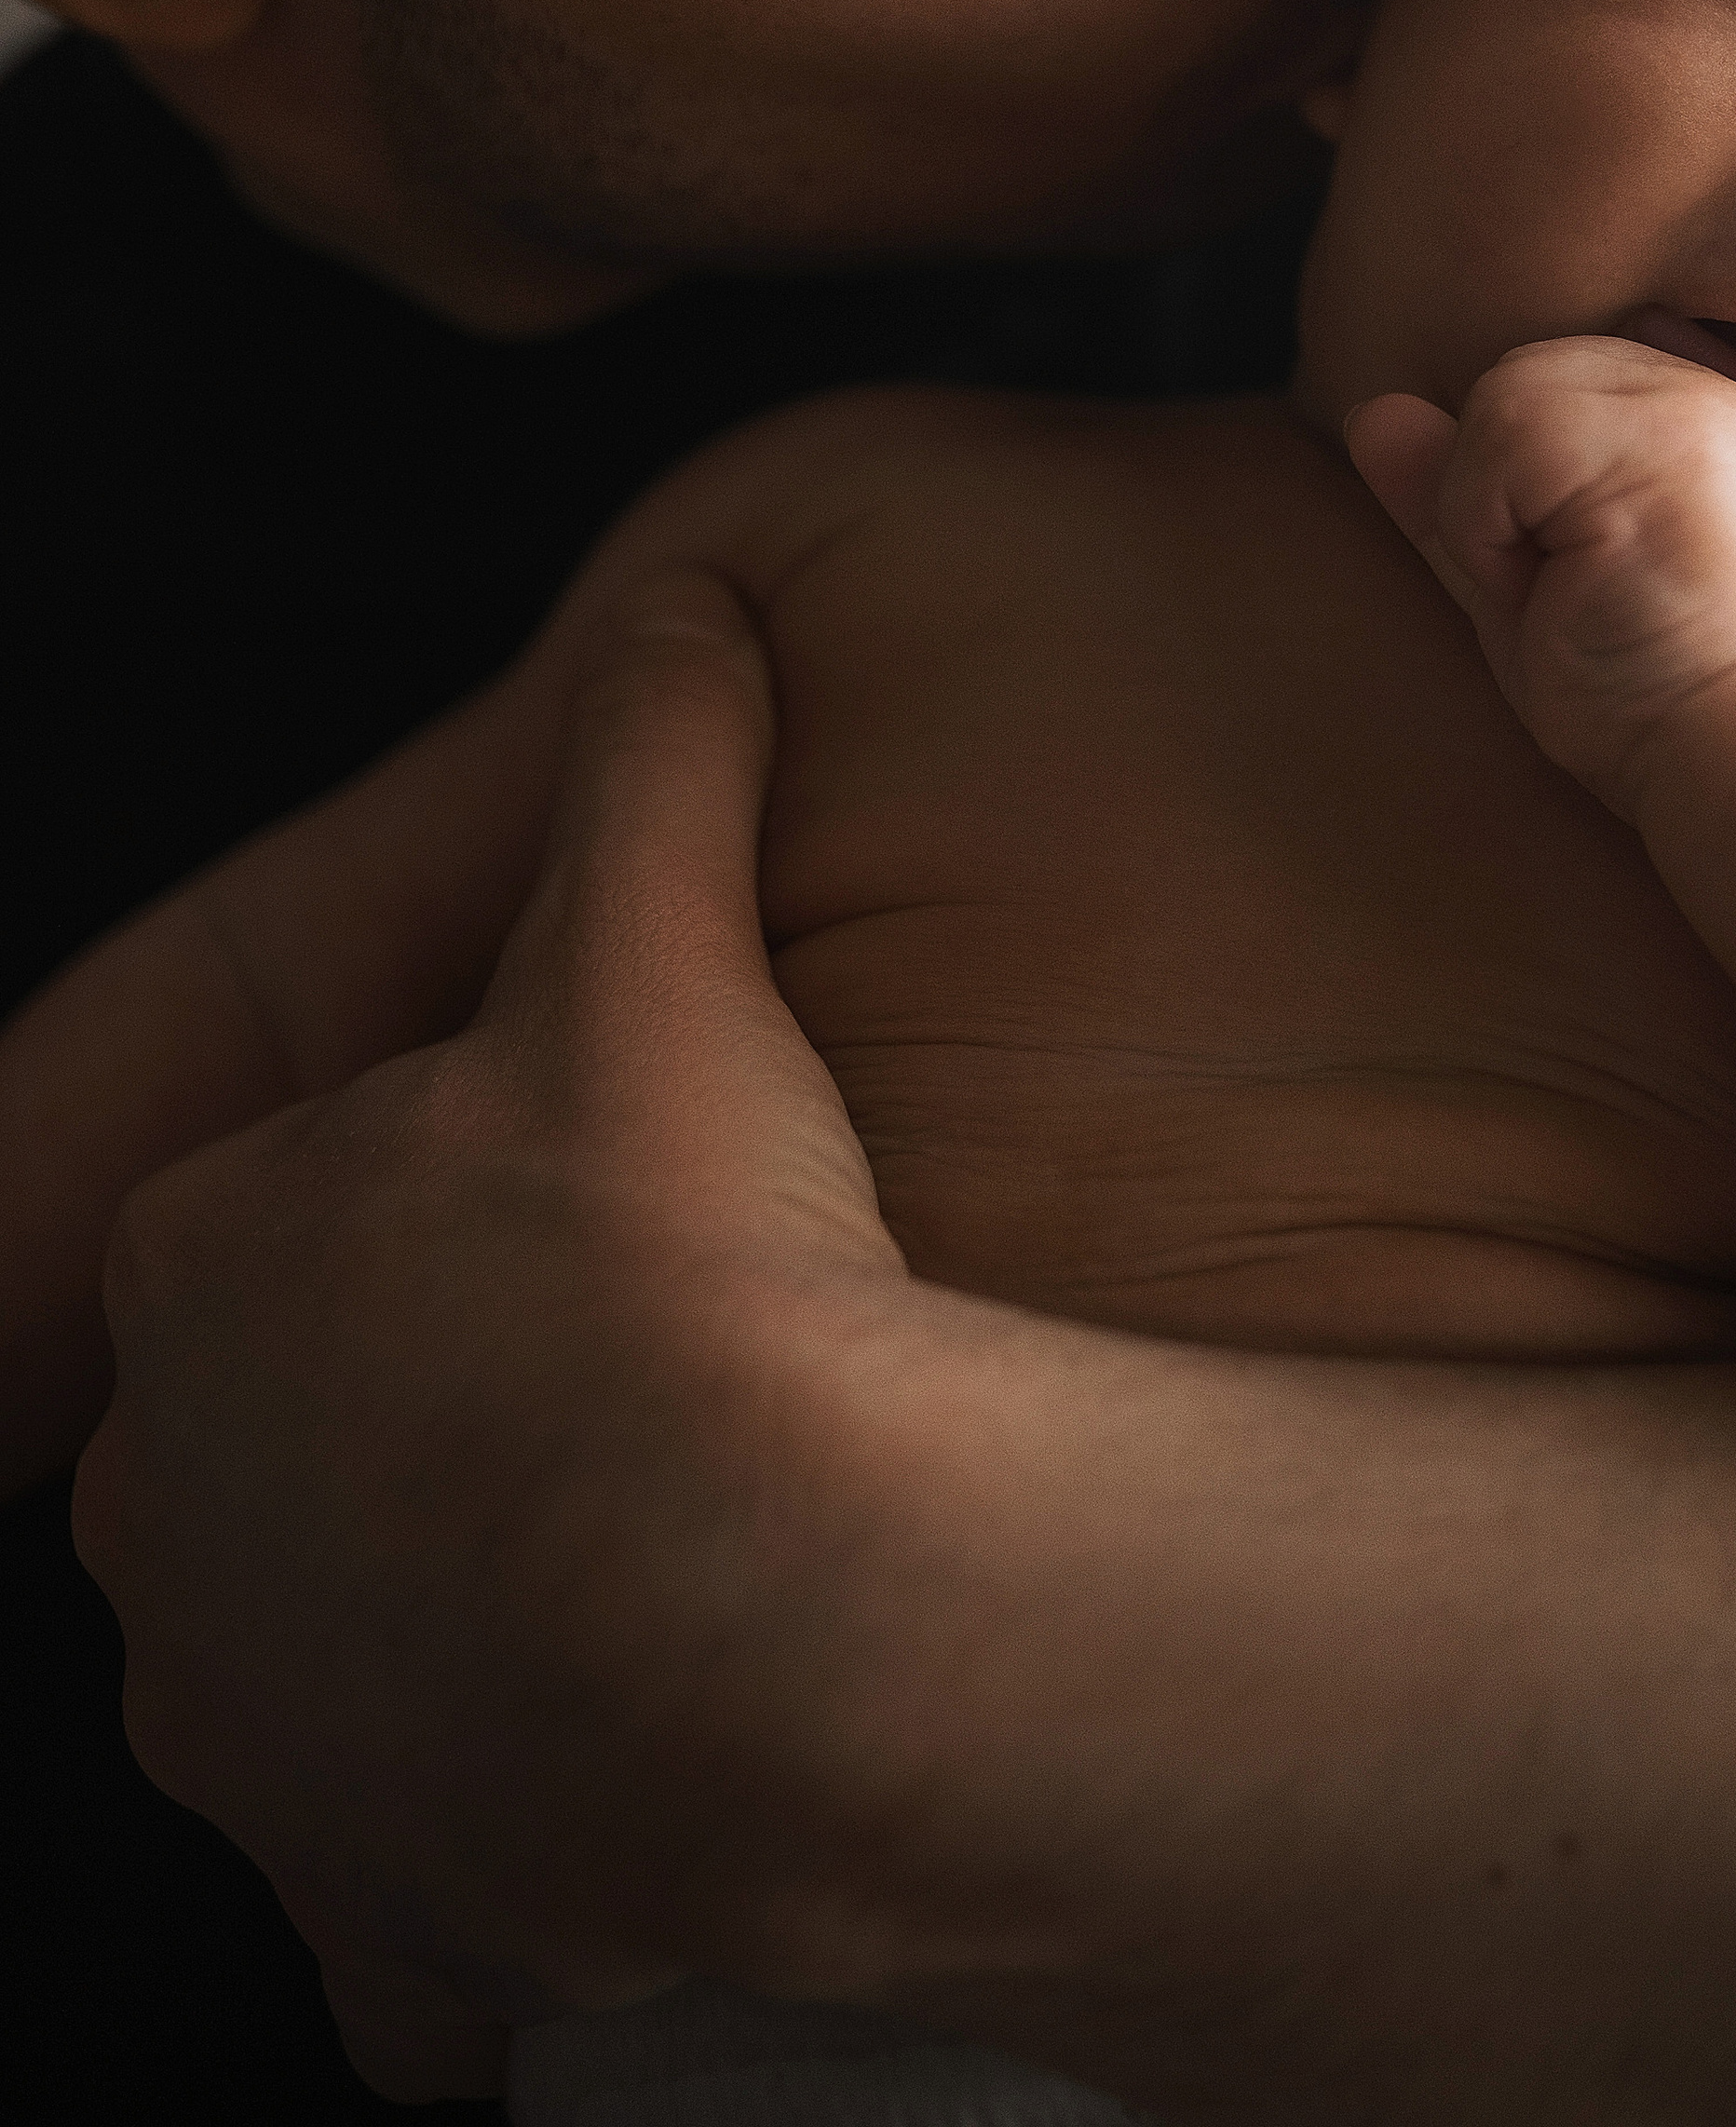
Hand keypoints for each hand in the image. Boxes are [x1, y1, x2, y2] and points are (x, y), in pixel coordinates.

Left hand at [72, 568, 902, 2102]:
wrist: (783, 1603)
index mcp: (207, 1270)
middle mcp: (177, 1514)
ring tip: (655, 1573)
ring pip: (337, 1654)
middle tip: (637, 1391)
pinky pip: (411, 1891)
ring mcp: (260, 1731)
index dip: (460, 1206)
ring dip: (456, 1624)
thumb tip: (679, 605)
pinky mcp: (371, 1905)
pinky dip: (492, 1851)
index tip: (595, 1223)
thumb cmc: (682, 1267)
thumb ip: (653, 760)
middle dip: (436, 1415)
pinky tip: (631, 1783)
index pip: (296, 1217)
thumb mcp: (662, 952)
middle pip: (304, 1436)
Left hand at [1346, 337, 1735, 816]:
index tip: (1594, 585)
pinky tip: (1576, 585)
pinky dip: (1497, 527)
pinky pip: (1501, 434)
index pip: (1530, 395)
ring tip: (1584, 592)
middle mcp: (1691, 389)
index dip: (1517, 498)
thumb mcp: (1518, 586)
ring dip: (1497, 517)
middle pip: (1509, 384)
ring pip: (1501, 400)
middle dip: (1502, 498)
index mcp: (1677, 420)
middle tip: (1585, 595)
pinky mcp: (1660, 427)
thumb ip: (1451, 495)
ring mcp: (1684, 398)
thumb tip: (1370, 410)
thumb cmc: (1643, 692)